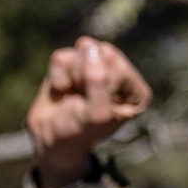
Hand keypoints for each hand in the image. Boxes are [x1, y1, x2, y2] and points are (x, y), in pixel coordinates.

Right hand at [27, 37, 150, 187]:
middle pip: (104, 53)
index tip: (96, 107)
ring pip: (82, 51)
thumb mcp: (96, 114)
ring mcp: (96, 66)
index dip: (101, 88)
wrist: (50, 140)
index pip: (119, 69)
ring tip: (74, 96)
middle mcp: (120, 75)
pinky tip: (63, 91)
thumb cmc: (80, 131)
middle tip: (83, 100)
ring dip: (72, 77)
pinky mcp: (73, 62)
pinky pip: (61, 56)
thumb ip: (98, 82)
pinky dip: (57, 76)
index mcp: (136, 92)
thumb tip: (90, 46)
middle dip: (86, 78)